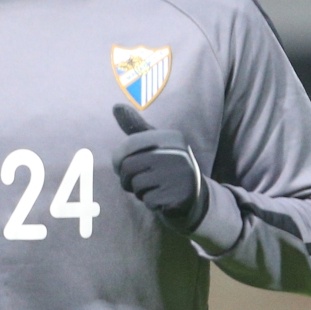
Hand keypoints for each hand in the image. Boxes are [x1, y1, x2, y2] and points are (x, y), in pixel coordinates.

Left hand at [111, 104, 208, 229]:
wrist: (194, 197)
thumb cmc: (166, 168)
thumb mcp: (155, 145)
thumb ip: (136, 128)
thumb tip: (116, 106)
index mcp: (171, 137)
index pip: (130, 144)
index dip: (118, 159)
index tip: (121, 166)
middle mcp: (177, 153)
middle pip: (128, 167)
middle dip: (127, 179)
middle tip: (138, 181)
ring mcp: (180, 174)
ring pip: (137, 185)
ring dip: (139, 192)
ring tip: (154, 189)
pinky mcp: (179, 195)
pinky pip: (148, 200)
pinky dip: (151, 203)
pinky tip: (162, 199)